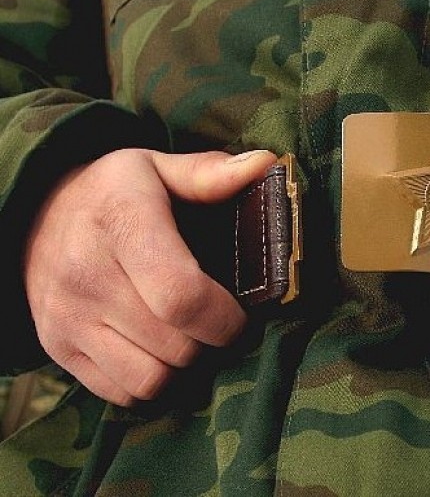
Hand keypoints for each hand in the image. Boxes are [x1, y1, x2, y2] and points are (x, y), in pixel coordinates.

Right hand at [24, 148, 275, 405]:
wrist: (33, 217)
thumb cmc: (113, 194)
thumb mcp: (156, 168)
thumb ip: (211, 173)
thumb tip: (265, 166)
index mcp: (121, 222)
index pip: (180, 294)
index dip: (224, 317)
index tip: (240, 313)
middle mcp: (87, 273)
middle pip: (176, 345)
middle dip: (211, 340)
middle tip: (216, 321)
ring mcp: (68, 317)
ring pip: (152, 378)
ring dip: (182, 365)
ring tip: (187, 335)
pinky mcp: (58, 349)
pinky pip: (122, 392)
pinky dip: (149, 381)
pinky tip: (155, 349)